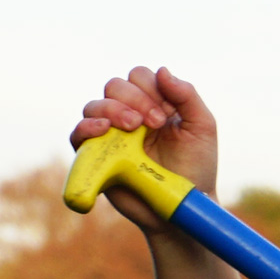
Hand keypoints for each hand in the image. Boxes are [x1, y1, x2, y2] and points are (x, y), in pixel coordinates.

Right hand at [70, 66, 217, 232]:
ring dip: (111, 110)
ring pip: (94, 106)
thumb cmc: (196, 168)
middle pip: (114, 86)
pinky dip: (86, 127)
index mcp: (153, 103)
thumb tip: (162, 70)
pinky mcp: (95, 158)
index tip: (164, 118)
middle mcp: (128, 115)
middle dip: (132, 99)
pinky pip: (77, 135)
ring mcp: (110, 136)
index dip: (148, 89)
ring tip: (132, 129)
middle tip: (153, 124)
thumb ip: (187, 96)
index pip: (138, 77)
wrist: (181, 208)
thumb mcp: (201, 127)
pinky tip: (103, 130)